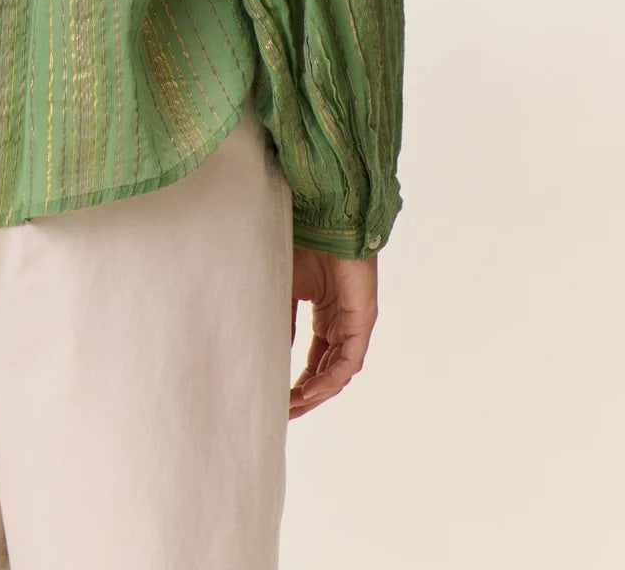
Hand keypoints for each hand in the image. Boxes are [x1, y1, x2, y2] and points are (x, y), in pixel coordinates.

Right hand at [288, 246, 376, 419]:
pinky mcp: (362, 321)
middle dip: (306, 397)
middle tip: (282, 414)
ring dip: (316, 394)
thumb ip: (282, 321)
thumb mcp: (284, 289)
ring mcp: (354, 325)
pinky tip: (310, 391)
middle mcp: (342, 326)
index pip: (315, 362)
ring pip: (338, 373)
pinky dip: (330, 379)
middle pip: (327, 374)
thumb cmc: (305, 246)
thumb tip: (271, 354)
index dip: (298, 384)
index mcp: (326, 318)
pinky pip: (348, 361)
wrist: (324, 220)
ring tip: (291, 407)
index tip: (277, 401)